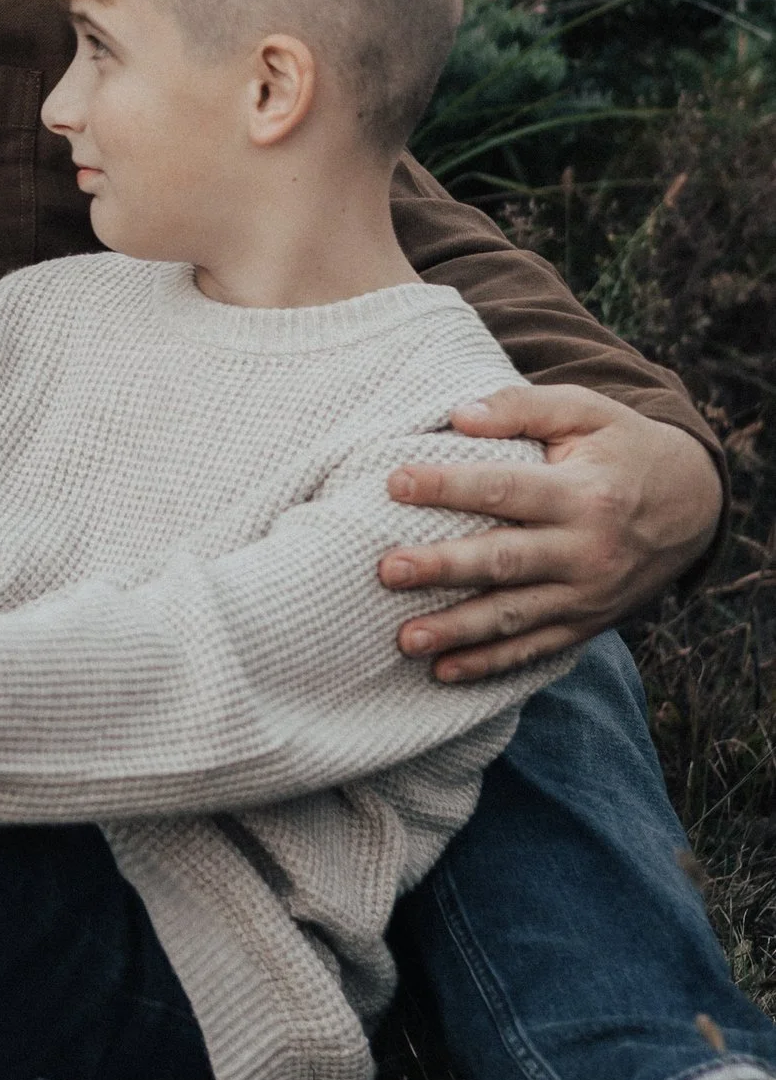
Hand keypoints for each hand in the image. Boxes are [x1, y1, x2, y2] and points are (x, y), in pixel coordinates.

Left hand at [381, 387, 724, 681]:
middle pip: (505, 561)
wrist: (693, 504)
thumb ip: (522, 407)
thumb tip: (458, 415)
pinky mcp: (586, 624)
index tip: (393, 482)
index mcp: (583, 494)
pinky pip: (534, 650)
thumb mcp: (587, 412)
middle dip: (443, 568)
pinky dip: (489, 665)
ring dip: (457, 630)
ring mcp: (587, 595)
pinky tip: (443, 672)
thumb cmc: (622, 448)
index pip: (505, 490)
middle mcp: (586, 550)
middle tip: (387, 571)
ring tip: (404, 639)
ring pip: (514, 616)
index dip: (448, 486)